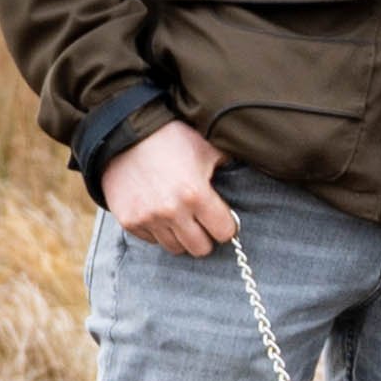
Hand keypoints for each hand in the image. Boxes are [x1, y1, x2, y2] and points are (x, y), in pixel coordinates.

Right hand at [100, 120, 236, 256]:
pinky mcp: (129, 221)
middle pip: (201, 248)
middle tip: (200, 221)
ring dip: (181, 235)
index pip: (224, 233)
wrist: (123, 131)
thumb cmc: (171, 138)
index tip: (221, 217)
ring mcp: (148, 218)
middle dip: (205, 236)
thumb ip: (228, 168)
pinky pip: (152, 240)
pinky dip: (158, 230)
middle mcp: (171, 211)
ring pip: (176, 247)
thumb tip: (257, 174)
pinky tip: (158, 210)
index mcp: (196, 194)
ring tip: (179, 215)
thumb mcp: (206, 148)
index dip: (225, 225)